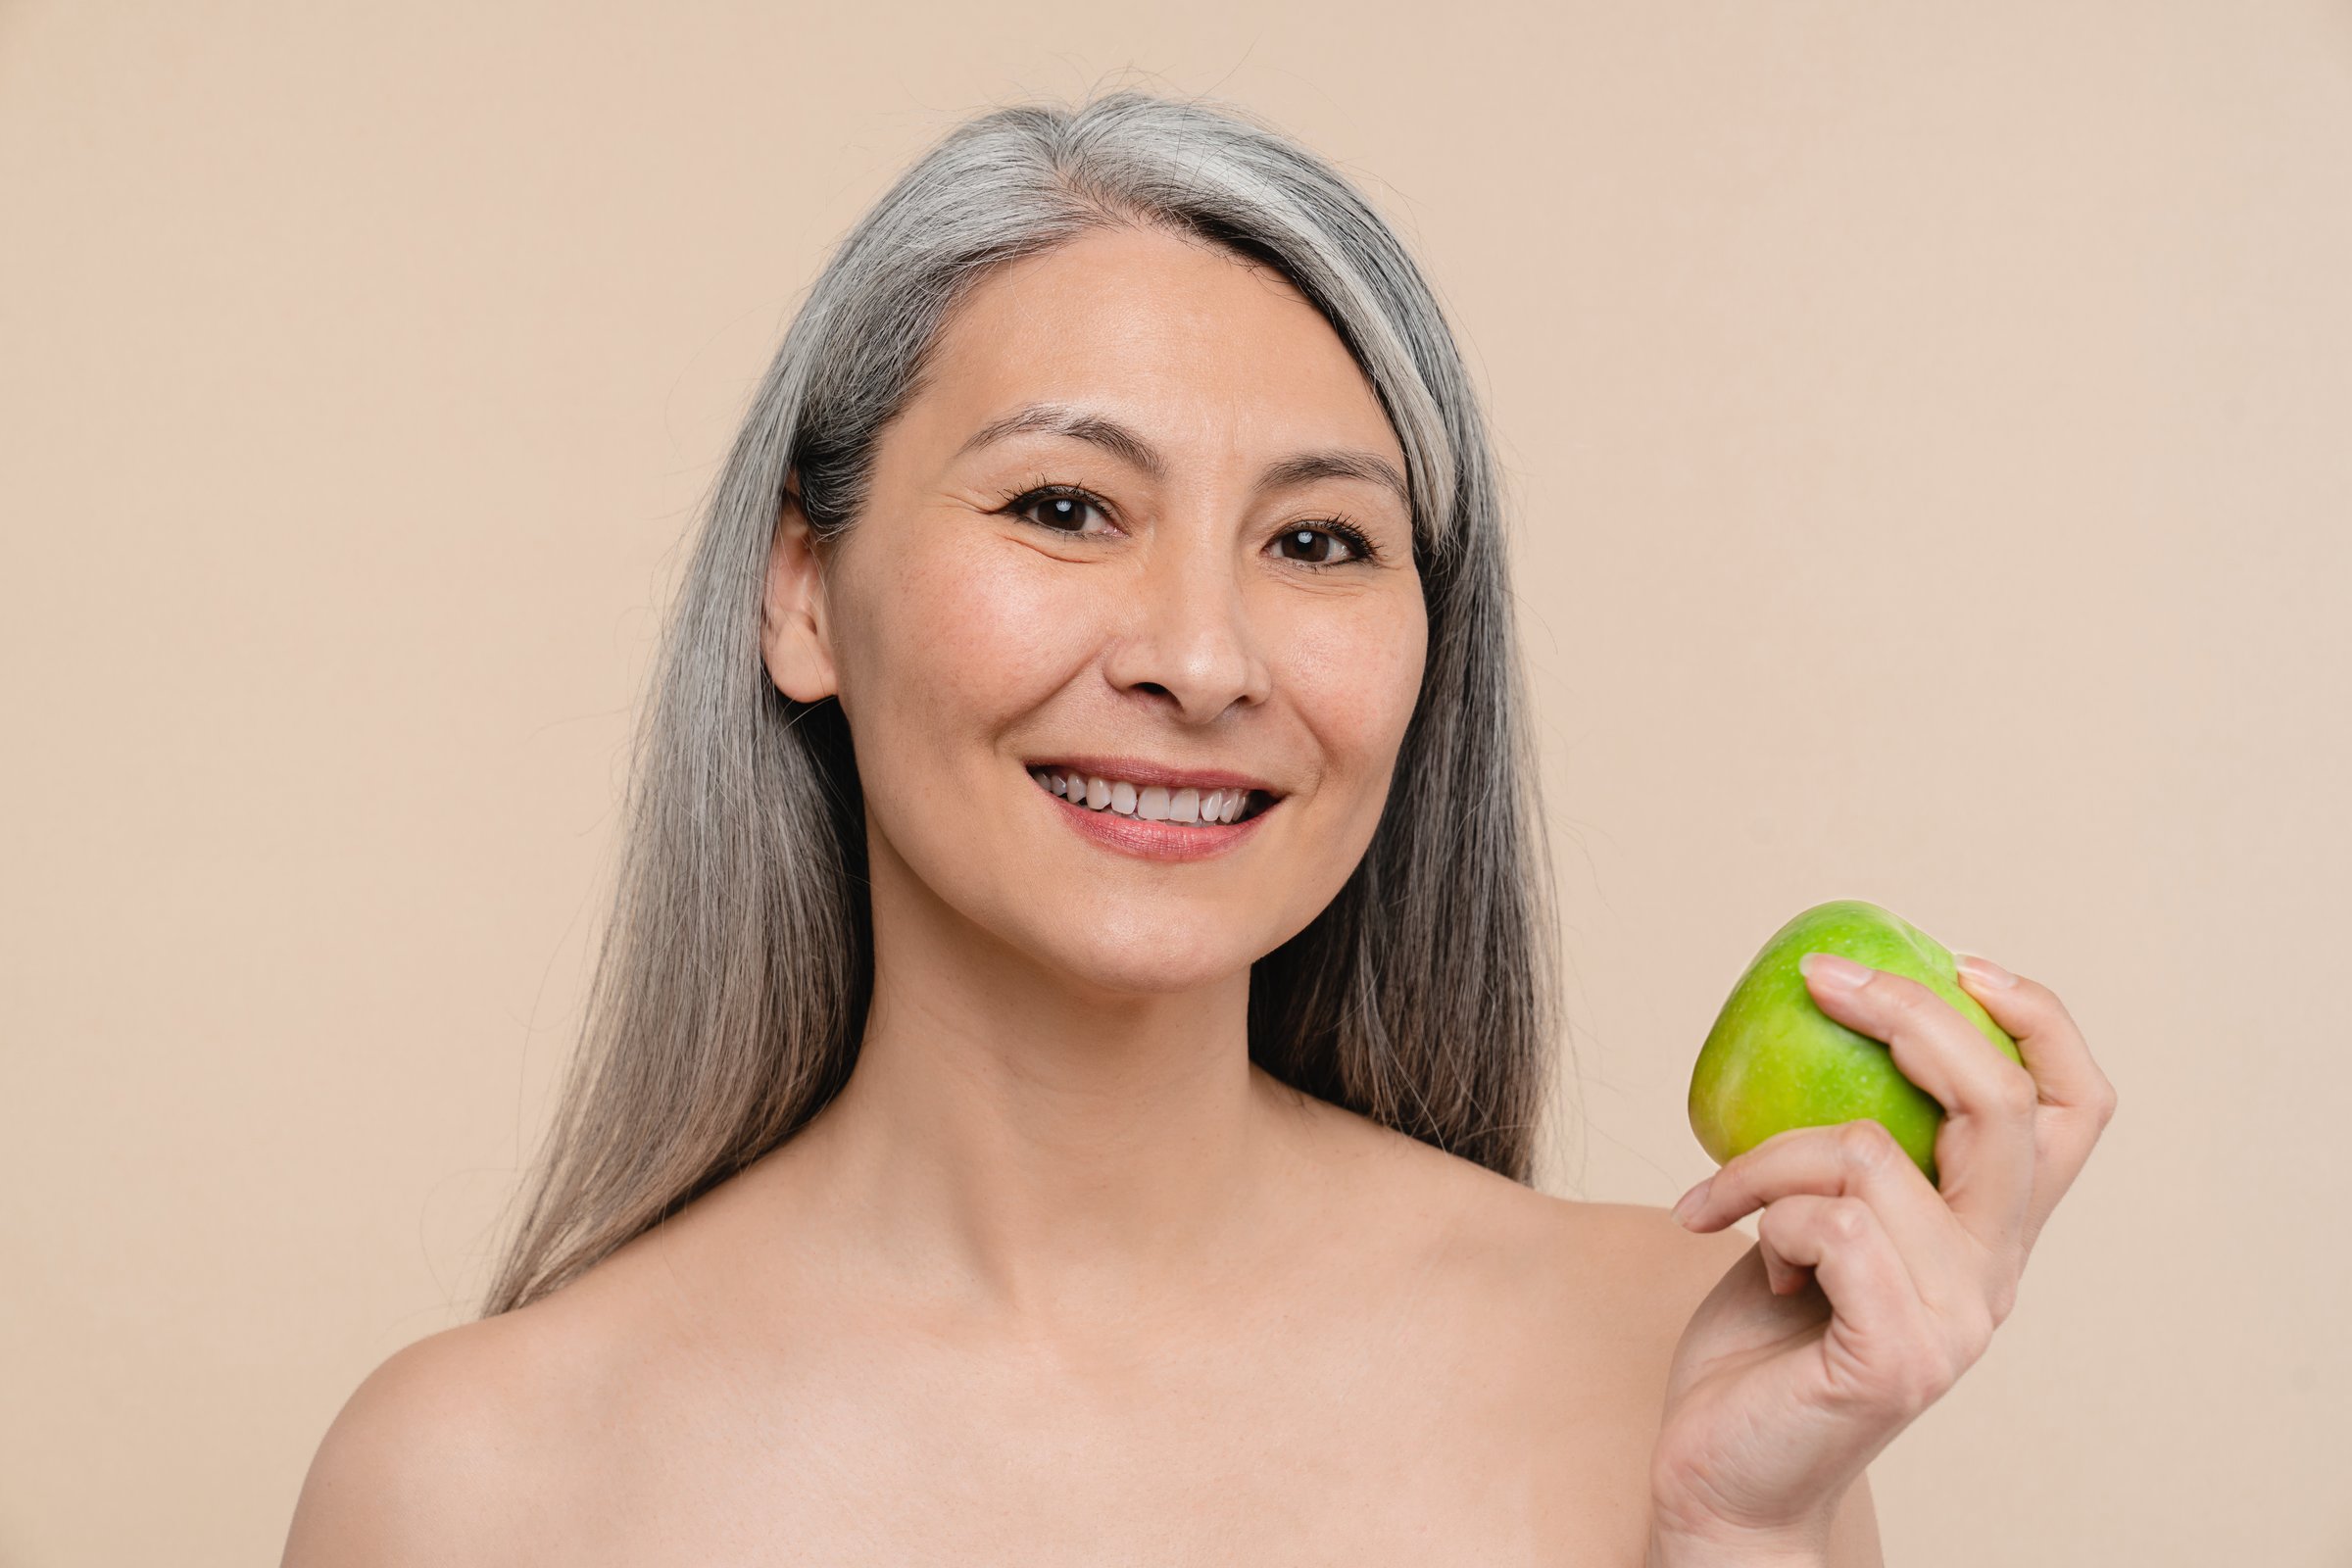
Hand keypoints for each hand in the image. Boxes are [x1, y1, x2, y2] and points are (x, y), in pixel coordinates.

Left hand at [1647, 951, 2117, 1557]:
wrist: (1725, 1474)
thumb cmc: (1762, 1346)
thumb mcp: (1820, 1223)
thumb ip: (1855, 1155)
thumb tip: (1828, 1019)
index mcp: (1993, 1234)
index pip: (2075, 1108)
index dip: (2039, 1019)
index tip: (1956, 960)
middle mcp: (1997, 1275)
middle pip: (2003, 1101)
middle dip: (1908, 1014)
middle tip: (1817, 980)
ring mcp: (1958, 1319)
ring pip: (1868, 1152)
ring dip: (1766, 1157)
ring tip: (1718, 1203)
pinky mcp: (1898, 1353)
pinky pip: (1829, 1221)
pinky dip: (1758, 1213)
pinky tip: (1733, 1255)